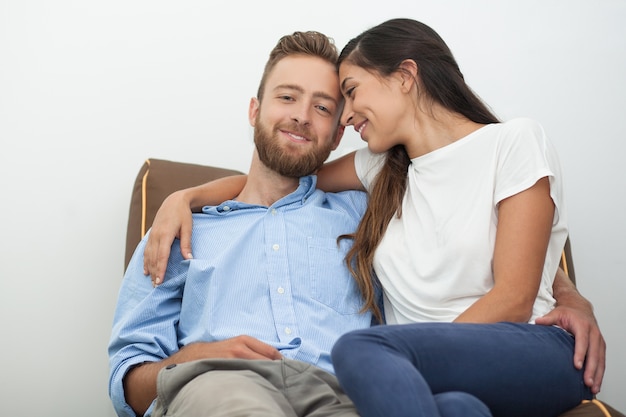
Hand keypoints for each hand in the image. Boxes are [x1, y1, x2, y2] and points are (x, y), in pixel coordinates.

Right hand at [125, 336, 281, 414]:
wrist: (182, 362)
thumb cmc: (208, 356)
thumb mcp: (229, 346)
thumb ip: (246, 351)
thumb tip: (270, 362)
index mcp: (243, 341)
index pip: (273, 353)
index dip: (282, 364)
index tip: (288, 373)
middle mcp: (240, 349)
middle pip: (270, 361)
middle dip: (277, 372)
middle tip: (283, 382)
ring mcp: (232, 360)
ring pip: (260, 370)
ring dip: (268, 378)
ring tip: (273, 388)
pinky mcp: (225, 370)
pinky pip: (246, 377)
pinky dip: (255, 384)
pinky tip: (256, 390)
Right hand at [143, 191, 193, 284]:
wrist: (174, 201)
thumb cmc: (183, 214)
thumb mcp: (188, 228)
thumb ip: (186, 244)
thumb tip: (189, 259)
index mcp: (165, 234)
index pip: (162, 256)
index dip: (161, 269)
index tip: (160, 281)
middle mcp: (156, 236)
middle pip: (154, 258)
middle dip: (155, 273)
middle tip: (156, 286)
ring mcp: (152, 235)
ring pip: (148, 256)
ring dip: (149, 269)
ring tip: (151, 281)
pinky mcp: (151, 235)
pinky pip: (146, 250)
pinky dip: (145, 261)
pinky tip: (146, 269)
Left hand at [535, 305, 604, 393]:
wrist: (580, 308)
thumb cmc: (568, 312)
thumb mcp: (556, 313)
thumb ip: (548, 319)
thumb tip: (537, 322)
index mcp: (583, 325)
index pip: (582, 341)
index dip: (580, 353)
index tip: (577, 365)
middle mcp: (594, 333)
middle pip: (594, 353)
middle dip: (591, 369)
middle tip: (586, 382)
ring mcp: (599, 340)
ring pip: (600, 359)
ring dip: (598, 374)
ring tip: (593, 388)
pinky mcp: (601, 346)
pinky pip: (602, 361)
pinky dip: (600, 373)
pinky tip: (596, 383)